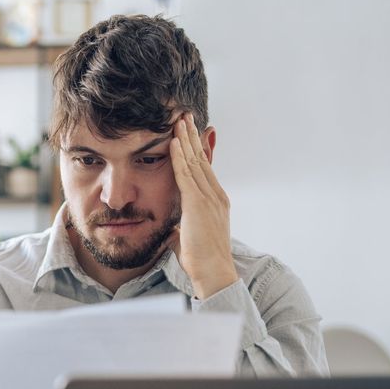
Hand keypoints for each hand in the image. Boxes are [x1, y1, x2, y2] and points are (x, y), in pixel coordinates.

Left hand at [170, 113, 237, 298]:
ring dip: (185, 139)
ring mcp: (210, 198)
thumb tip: (174, 228)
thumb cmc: (201, 260)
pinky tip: (173, 142)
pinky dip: (179, 156)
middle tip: (184, 115)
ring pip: (195, 162)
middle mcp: (216, 195)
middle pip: (201, 159)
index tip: (188, 132)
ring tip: (179, 120)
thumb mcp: (190, 235)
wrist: (214, 273)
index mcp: (215, 201)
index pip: (204, 168)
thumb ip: (184, 226)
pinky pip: (187, 175)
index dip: (196, 148)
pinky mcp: (199, 205)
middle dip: (192, 136)